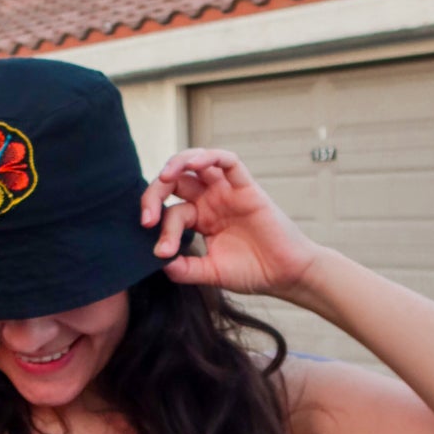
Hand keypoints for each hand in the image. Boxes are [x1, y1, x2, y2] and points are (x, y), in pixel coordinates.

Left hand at [141, 149, 321, 299]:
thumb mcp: (211, 273)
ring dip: (177, 163)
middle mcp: (210, 200)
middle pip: (175, 180)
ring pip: (197, 161)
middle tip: (147, 217)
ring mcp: (227, 191)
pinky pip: (228, 161)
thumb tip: (159, 262)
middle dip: (154, 192)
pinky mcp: (246, 187)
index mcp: (200, 218)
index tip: (162, 253)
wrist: (286, 276)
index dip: (160, 229)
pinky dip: (210, 157)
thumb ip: (185, 269)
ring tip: (164, 178)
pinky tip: (196, 164)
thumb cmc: (252, 272)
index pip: (171, 212)